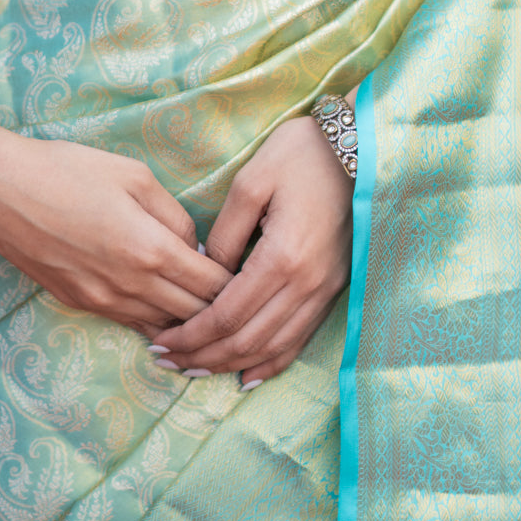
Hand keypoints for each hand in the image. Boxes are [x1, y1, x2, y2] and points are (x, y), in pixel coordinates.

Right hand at [0, 131, 232, 337]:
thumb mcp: (134, 176)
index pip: (213, 286)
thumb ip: (174, 215)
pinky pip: (131, 323)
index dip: (239, 286)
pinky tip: (167, 315)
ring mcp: (102, 301)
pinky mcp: (79, 303)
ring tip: (211, 314)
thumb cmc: (67, 169)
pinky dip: (155, 322)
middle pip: (194, 315)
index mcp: (151, 250)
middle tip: (242, 302)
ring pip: (162, 327)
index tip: (255, 278)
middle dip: (221, 310)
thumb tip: (196, 247)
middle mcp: (130, 286)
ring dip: (189, 323)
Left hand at [154, 114, 353, 385]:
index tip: (161, 343)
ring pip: (274, 346)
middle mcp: (307, 283)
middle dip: (204, 357)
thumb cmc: (300, 155)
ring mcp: (325, 289)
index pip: (228, 315)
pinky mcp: (334, 287)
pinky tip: (248, 374)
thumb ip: (224, 235)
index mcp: (282, 257)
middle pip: (248, 340)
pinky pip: (301, 338)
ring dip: (233, 364)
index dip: (192, 335)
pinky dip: (272, 361)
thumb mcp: (251, 182)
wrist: (359, 146)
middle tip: (168, 361)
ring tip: (197, 369)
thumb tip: (205, 274)